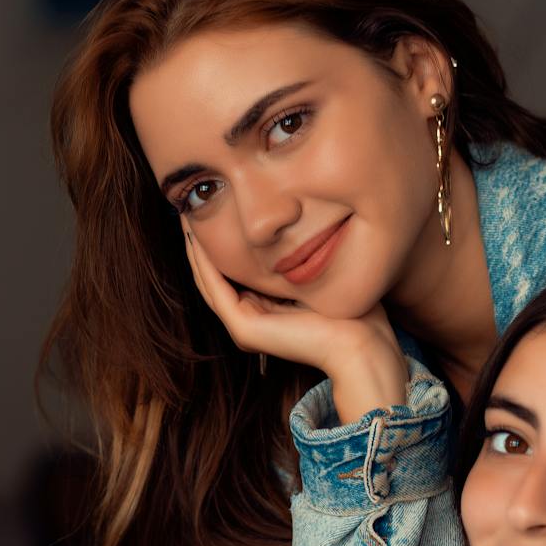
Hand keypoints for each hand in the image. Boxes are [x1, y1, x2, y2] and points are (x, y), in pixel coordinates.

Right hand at [181, 221, 406, 420]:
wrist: (361, 340)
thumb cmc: (349, 307)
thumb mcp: (315, 271)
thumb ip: (295, 254)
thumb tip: (291, 220)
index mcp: (264, 309)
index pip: (231, 272)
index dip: (218, 241)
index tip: (213, 205)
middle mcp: (250, 319)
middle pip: (214, 275)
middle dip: (199, 241)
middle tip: (187, 206)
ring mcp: (244, 326)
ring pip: (209, 280)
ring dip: (195, 248)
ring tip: (185, 215)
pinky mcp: (245, 328)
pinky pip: (216, 288)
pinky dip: (204, 262)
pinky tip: (196, 236)